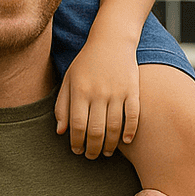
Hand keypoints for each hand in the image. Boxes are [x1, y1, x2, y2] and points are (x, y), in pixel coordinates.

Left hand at [55, 39, 139, 157]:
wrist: (111, 39)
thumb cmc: (87, 61)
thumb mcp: (68, 79)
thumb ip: (62, 105)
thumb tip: (60, 132)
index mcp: (80, 90)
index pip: (77, 125)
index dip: (77, 142)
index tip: (77, 151)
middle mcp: (98, 92)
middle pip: (96, 130)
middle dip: (93, 148)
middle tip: (92, 156)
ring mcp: (117, 91)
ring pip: (114, 127)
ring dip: (111, 145)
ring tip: (108, 152)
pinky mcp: (132, 89)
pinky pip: (133, 116)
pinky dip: (130, 131)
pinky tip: (126, 141)